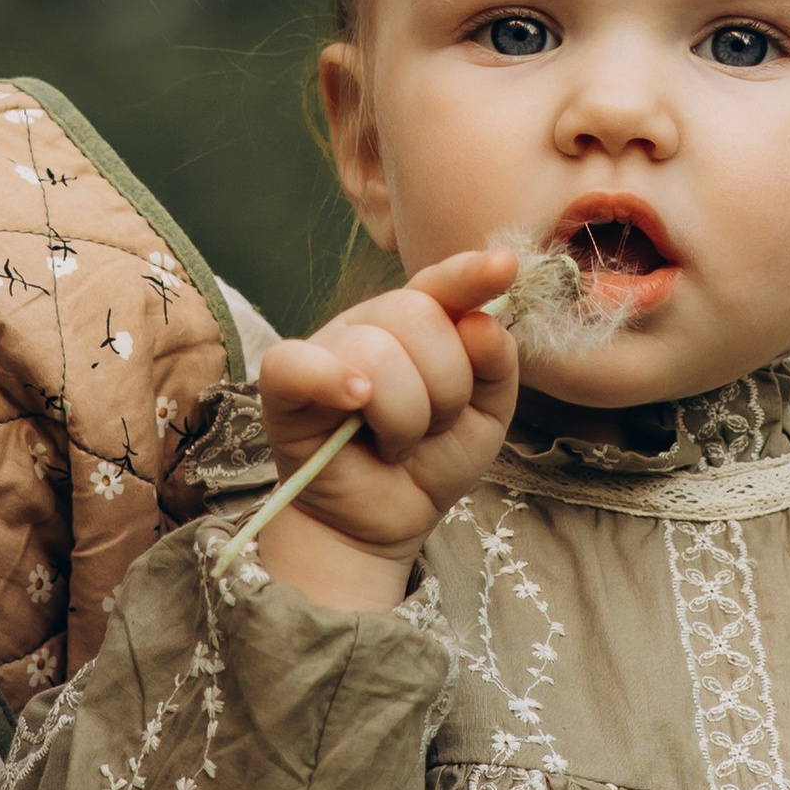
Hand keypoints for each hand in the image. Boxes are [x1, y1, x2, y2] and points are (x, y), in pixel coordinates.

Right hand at [255, 252, 521, 610]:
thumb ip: (495, 365)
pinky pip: (300, 363)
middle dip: (446, 388)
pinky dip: (331, 381)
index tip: (505, 267)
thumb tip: (483, 322)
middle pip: (420, 316)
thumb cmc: (430, 463)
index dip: (471, 274)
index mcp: (419, 323)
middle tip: (432, 428)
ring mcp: (325, 348)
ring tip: (396, 443)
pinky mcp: (284, 383)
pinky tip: (355, 401)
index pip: (443, 283)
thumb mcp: (485, 416)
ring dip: (405, 417)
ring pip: (378, 352)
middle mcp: (371, 324)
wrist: (381, 522)